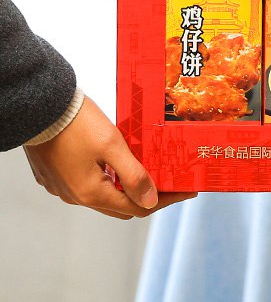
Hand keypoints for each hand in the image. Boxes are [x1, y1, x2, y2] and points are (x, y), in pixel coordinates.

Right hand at [24, 96, 195, 219]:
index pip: (137, 207)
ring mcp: (64, 187)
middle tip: (170, 180)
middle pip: (120, 205)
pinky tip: (119, 162)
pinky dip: (109, 179)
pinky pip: (89, 183)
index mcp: (91, 192)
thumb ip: (133, 174)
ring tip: (149, 169)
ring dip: (126, 187)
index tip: (186, 190)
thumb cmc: (76, 124)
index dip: (165, 200)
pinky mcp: (56, 175)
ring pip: (104, 194)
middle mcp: (76, 196)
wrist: (40, 108)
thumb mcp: (111, 145)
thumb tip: (151, 201)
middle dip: (148, 195)